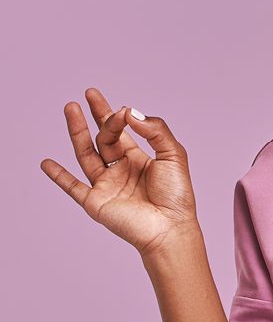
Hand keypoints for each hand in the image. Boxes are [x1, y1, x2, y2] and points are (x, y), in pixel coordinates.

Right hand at [40, 87, 200, 256]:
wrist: (170, 227)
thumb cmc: (176, 194)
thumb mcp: (173, 154)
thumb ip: (155, 130)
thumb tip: (130, 112)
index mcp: (140, 158)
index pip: (123, 131)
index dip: (120, 116)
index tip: (122, 108)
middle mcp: (121, 169)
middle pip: (104, 138)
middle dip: (97, 116)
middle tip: (89, 94)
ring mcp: (106, 185)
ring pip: (86, 154)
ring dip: (77, 132)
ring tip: (69, 109)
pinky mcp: (95, 202)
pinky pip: (72, 187)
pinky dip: (58, 176)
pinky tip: (46, 163)